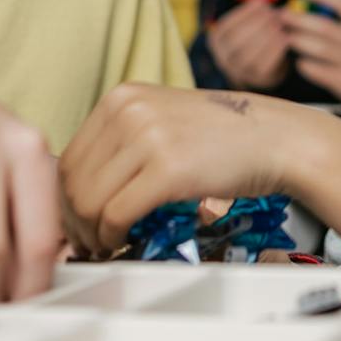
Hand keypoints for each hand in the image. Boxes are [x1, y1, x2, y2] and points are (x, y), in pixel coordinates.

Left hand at [58, 84, 296, 257]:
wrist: (277, 138)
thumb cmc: (225, 136)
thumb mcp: (162, 119)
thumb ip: (122, 140)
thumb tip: (77, 187)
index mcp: (122, 96)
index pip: (68, 157)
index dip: (64, 199)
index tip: (76, 222)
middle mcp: (129, 110)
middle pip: (71, 181)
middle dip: (73, 221)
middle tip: (86, 242)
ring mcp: (148, 137)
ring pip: (88, 201)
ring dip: (90, 233)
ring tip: (103, 244)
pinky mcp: (167, 169)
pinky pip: (116, 214)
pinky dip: (111, 237)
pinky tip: (121, 241)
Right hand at [208, 0, 289, 90]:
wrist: (264, 67)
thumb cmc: (255, 37)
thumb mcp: (248, 24)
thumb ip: (253, 13)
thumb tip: (263, 1)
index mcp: (217, 40)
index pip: (227, 25)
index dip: (245, 13)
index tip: (262, 3)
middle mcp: (223, 57)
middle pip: (236, 39)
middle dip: (257, 23)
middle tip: (274, 14)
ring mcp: (238, 71)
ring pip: (248, 53)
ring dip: (267, 36)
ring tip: (280, 24)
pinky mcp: (256, 79)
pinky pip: (264, 65)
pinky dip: (275, 49)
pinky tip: (285, 38)